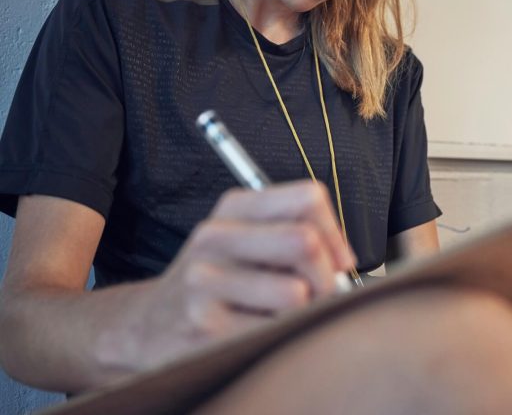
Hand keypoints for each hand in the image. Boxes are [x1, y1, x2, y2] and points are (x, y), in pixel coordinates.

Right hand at [112, 181, 354, 369]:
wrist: (145, 326)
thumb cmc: (214, 282)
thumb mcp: (245, 240)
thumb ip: (295, 234)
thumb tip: (344, 259)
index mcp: (234, 206)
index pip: (308, 198)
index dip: (335, 233)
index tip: (338, 260)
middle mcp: (216, 235)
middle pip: (305, 242)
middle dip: (326, 276)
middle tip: (318, 295)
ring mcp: (205, 280)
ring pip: (296, 294)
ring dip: (302, 313)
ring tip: (281, 315)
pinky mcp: (203, 325)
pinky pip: (274, 330)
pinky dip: (279, 336)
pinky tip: (258, 331)